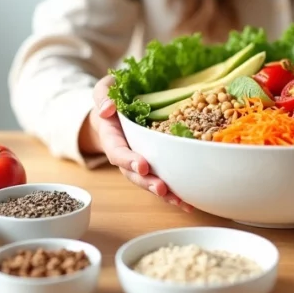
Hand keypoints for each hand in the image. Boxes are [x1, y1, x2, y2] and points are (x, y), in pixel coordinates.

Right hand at [89, 76, 192, 211]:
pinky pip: (164, 179)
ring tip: (180, 201)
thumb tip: (108, 109)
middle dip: (148, 183)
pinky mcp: (155, 165)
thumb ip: (103, 96)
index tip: (141, 165)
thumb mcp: (104, 89)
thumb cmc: (113, 97)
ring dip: (165, 194)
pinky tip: (190, 203)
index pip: (117, 152)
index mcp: (113, 138)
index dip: (128, 160)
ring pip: (150, 181)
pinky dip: (176, 193)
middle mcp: (126, 155)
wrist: (120, 110)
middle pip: (134, 175)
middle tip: (162, 188)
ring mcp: (140, 162)